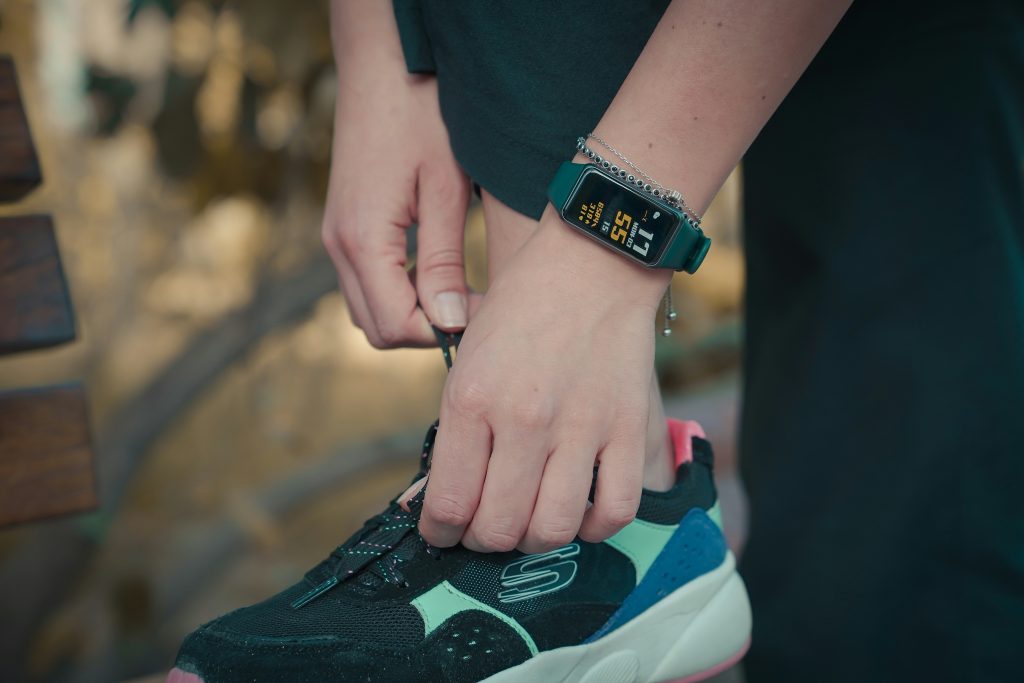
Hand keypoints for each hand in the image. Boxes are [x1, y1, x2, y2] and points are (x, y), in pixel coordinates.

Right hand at [321, 61, 477, 347]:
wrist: (381, 66)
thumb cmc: (420, 116)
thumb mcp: (445, 189)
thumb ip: (443, 262)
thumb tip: (450, 322)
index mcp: (362, 239)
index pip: (397, 325)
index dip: (443, 332)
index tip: (484, 312)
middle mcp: (338, 246)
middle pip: (378, 329)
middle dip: (427, 329)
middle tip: (473, 304)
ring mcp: (335, 239)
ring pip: (368, 311)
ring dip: (411, 313)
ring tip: (457, 288)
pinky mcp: (341, 229)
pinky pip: (364, 285)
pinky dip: (397, 293)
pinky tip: (432, 271)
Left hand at [419, 207, 671, 552]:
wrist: (590, 266)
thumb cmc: (518, 314)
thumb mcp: (465, 364)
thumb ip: (451, 436)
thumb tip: (431, 504)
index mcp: (472, 399)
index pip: (449, 504)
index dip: (440, 533)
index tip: (444, 532)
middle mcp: (524, 418)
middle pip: (499, 528)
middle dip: (483, 541)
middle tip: (485, 527)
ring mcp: (581, 425)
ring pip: (554, 529)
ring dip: (536, 539)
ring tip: (530, 521)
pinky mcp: (628, 427)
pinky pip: (615, 510)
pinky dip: (595, 526)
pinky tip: (581, 510)